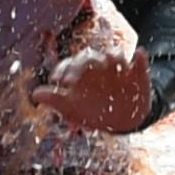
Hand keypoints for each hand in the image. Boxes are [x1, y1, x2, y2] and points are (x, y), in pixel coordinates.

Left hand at [34, 46, 153, 133]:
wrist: (122, 120)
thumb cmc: (92, 111)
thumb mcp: (72, 109)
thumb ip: (54, 100)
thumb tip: (34, 95)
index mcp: (81, 71)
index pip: (70, 64)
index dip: (63, 71)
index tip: (58, 82)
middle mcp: (98, 66)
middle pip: (90, 57)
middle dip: (82, 65)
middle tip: (75, 81)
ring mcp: (118, 68)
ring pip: (115, 55)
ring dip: (113, 57)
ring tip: (113, 63)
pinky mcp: (136, 73)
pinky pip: (140, 62)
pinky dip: (140, 59)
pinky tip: (139, 55)